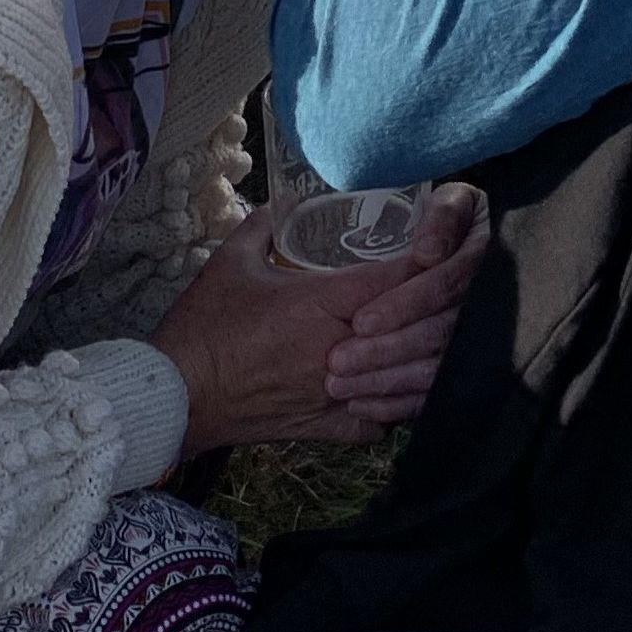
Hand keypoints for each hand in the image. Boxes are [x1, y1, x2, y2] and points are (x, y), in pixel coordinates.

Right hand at [152, 192, 486, 451]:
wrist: (173, 397)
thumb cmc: (201, 327)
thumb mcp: (230, 263)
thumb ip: (262, 226)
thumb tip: (283, 202)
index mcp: (320, 303)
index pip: (397, 276)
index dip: (429, 259)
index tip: (445, 246)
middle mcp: (338, 349)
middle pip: (414, 326)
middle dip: (441, 306)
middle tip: (459, 288)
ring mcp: (336, 393)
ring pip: (409, 380)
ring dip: (429, 360)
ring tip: (446, 340)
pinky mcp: (326, 428)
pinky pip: (380, 422)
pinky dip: (396, 407)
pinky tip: (403, 391)